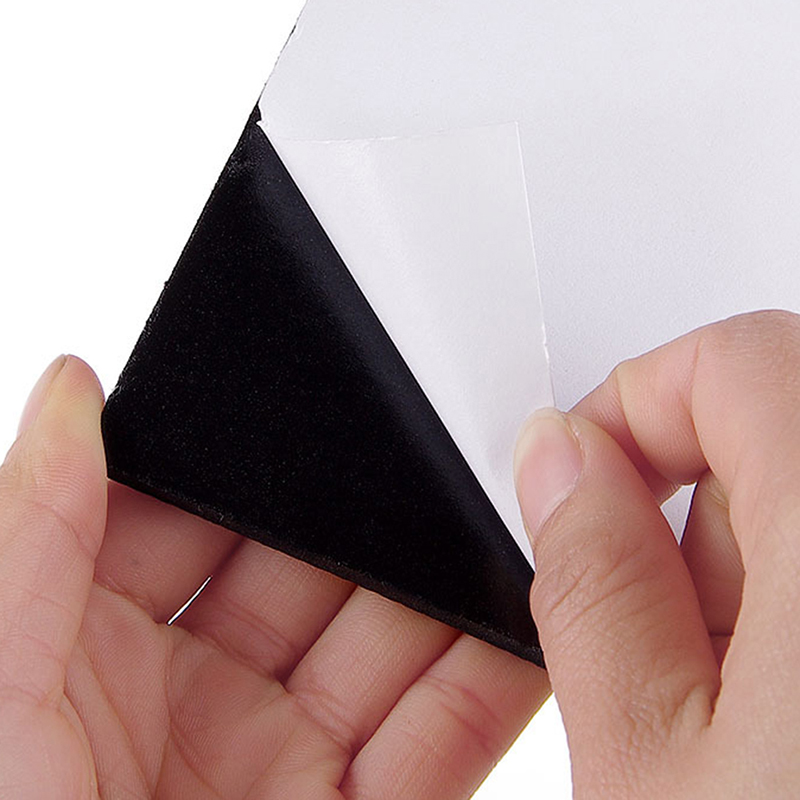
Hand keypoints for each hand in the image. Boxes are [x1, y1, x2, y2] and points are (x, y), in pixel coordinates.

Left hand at [0, 356, 549, 798]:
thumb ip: (36, 524)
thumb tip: (70, 387)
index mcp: (95, 643)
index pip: (208, 511)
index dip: (273, 460)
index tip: (339, 401)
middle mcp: (196, 696)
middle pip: (316, 569)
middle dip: (378, 516)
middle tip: (443, 454)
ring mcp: (281, 760)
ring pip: (392, 643)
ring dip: (446, 584)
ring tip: (504, 519)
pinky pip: (441, 733)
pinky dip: (492, 677)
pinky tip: (527, 621)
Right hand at [514, 310, 799, 797]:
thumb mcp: (647, 765)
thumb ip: (589, 579)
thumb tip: (556, 461)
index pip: (735, 359)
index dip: (637, 404)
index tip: (585, 480)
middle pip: (785, 425)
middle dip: (695, 515)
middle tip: (675, 645)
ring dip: (761, 577)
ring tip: (751, 712)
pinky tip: (798, 718)